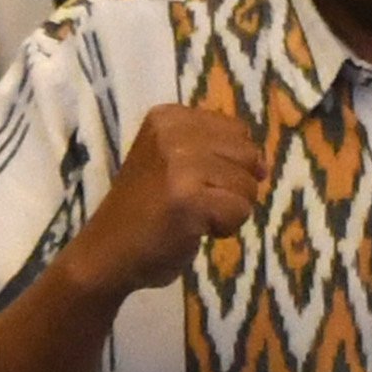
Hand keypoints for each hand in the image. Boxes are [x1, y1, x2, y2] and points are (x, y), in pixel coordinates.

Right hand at [85, 103, 265, 289]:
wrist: (106, 253)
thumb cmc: (146, 210)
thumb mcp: (174, 161)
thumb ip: (215, 151)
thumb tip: (264, 165)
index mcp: (169, 117)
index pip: (237, 131)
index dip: (228, 163)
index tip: (192, 180)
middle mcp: (172, 132)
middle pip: (248, 155)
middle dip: (232, 186)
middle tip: (194, 202)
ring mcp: (179, 164)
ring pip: (248, 185)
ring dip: (228, 209)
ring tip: (191, 216)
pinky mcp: (188, 198)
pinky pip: (239, 211)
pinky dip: (225, 228)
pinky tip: (193, 230)